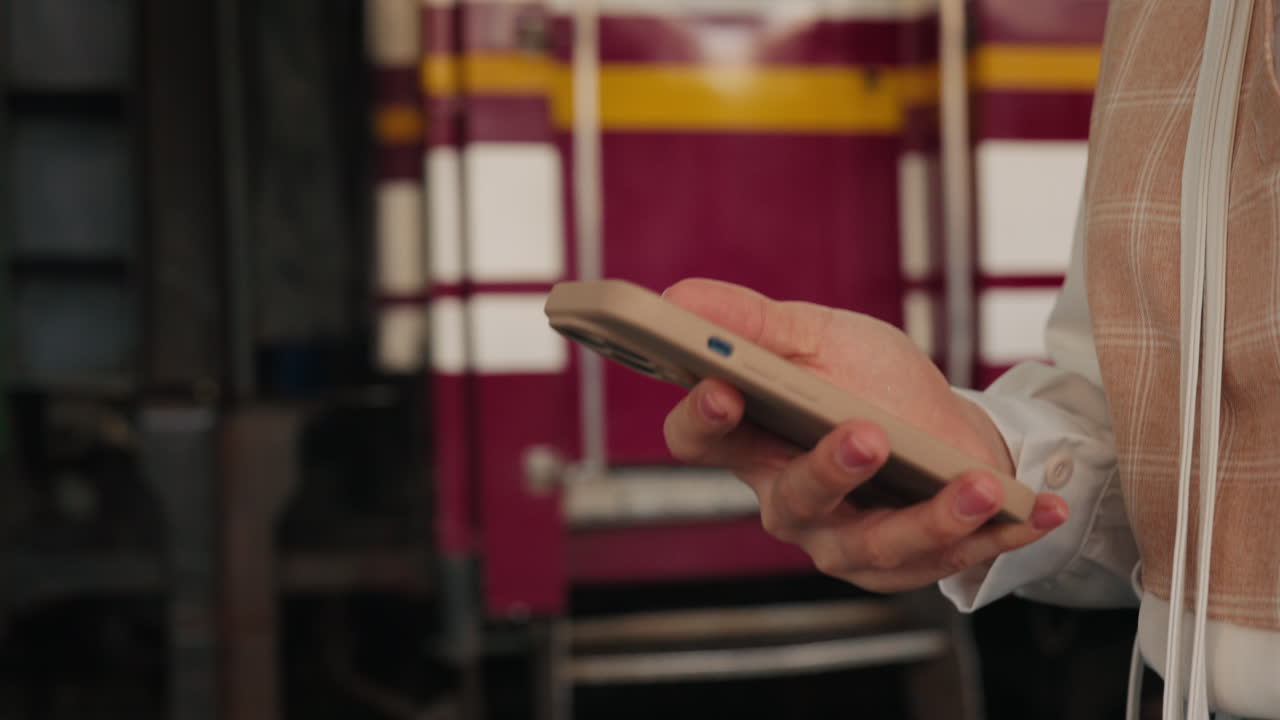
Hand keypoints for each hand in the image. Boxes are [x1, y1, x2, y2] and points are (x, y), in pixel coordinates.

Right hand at [661, 278, 1067, 592]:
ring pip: (870, 544)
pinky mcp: (897, 570)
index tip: (721, 388)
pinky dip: (991, 534)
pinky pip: (940, 562)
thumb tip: (677, 296)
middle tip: (866, 433)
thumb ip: (755, 322)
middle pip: (792, 498)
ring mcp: (842, 542)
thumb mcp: (821, 335)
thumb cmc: (875, 383)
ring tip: (975, 486)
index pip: (699, 438)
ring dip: (928, 518)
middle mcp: (787, 500)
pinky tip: (1031, 510)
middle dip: (829, 470)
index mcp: (755, 440)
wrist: (948, 432)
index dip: (701, 418)